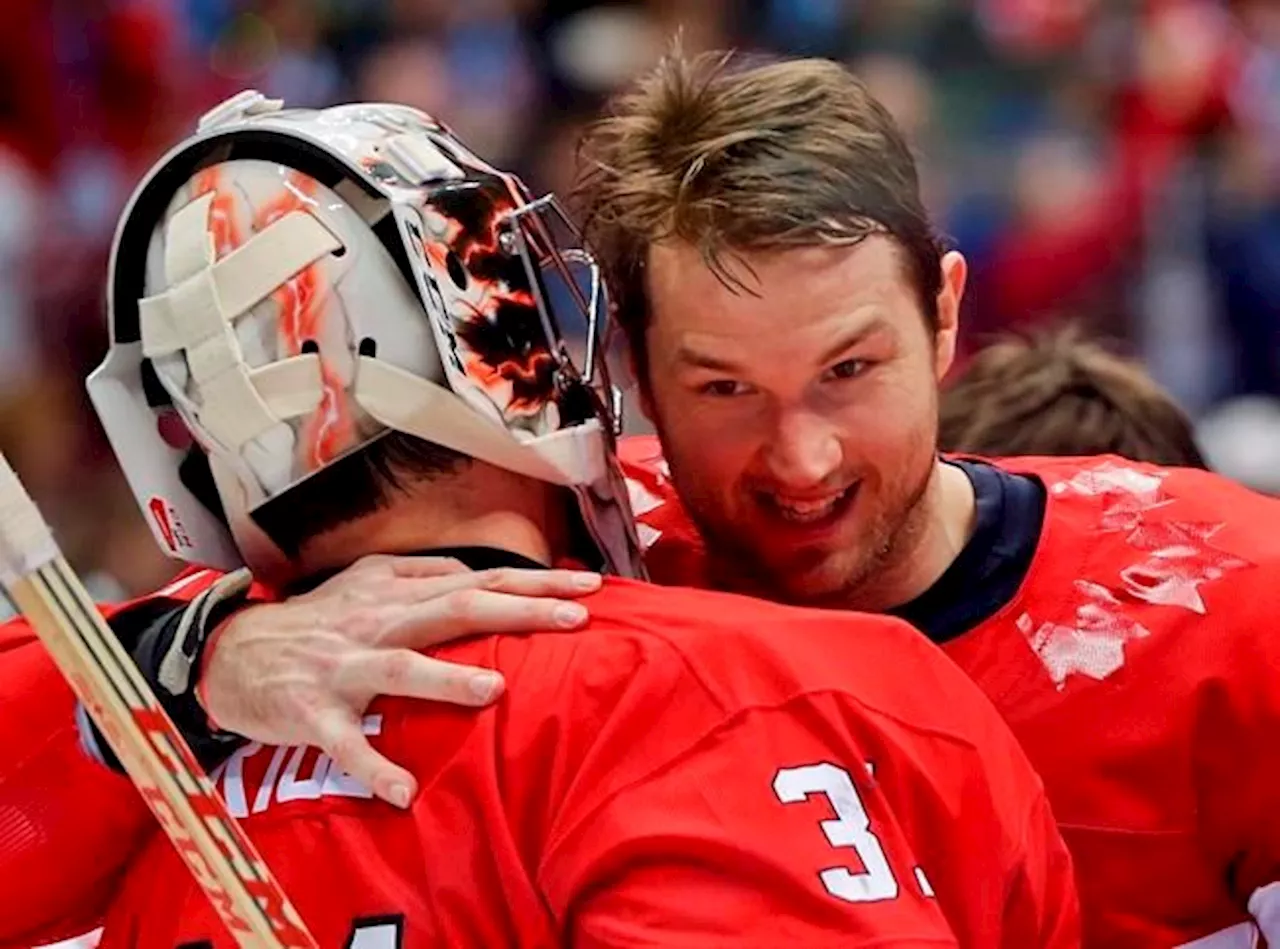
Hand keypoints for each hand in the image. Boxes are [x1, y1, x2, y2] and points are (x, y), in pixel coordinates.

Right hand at [196, 554, 599, 807]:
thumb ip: (419, 570)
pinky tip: (402, 791)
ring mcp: (344, 668)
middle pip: (455, 609)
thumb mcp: (365, 579)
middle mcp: (377, 622)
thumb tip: (471, 570)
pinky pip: (344, 743)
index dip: (533, 586)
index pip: (477, 582)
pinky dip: (371, 765)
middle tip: (575, 619)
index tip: (589, 589)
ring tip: (494, 692)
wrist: (230, 654)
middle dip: (518, 612)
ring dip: (445, 680)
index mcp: (396, 593)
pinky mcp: (312, 714)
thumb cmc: (313, 620)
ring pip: (399, 668)